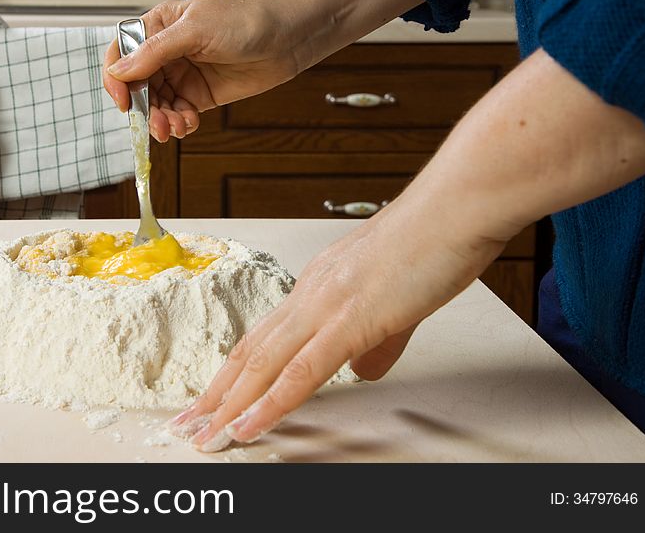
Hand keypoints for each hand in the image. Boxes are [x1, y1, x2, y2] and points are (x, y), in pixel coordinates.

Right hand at [102, 0, 302, 141]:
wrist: (288, 36)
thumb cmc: (245, 20)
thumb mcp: (195, 30)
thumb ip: (156, 52)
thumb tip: (119, 70)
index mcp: (159, 26)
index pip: (122, 53)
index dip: (117, 78)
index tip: (123, 102)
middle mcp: (166, 51)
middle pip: (138, 86)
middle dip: (144, 108)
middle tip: (158, 125)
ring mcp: (183, 74)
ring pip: (157, 104)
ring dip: (161, 120)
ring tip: (176, 128)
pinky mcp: (200, 95)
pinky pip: (178, 113)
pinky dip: (179, 123)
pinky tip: (189, 124)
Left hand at [169, 195, 506, 451]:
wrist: (456, 207)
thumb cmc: (435, 240)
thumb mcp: (398, 298)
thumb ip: (377, 337)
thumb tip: (362, 368)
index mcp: (318, 284)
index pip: (264, 335)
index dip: (235, 369)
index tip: (215, 395)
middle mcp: (311, 293)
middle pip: (250, 350)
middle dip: (216, 393)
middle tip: (187, 424)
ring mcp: (327, 305)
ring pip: (263, 363)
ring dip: (229, 405)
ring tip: (203, 436)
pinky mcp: (351, 319)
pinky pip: (302, 372)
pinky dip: (270, 403)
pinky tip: (248, 425)